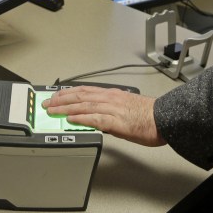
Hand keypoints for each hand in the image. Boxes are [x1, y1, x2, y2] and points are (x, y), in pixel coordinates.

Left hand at [43, 86, 166, 146]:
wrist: (164, 118)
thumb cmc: (149, 115)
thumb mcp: (126, 108)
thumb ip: (111, 111)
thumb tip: (98, 119)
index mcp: (112, 94)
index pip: (85, 91)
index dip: (68, 93)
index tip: (56, 96)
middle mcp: (110, 98)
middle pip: (80, 96)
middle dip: (61, 99)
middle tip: (48, 103)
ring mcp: (112, 108)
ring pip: (84, 105)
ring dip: (66, 108)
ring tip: (53, 110)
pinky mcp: (116, 121)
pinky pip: (94, 119)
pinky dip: (81, 118)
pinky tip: (71, 119)